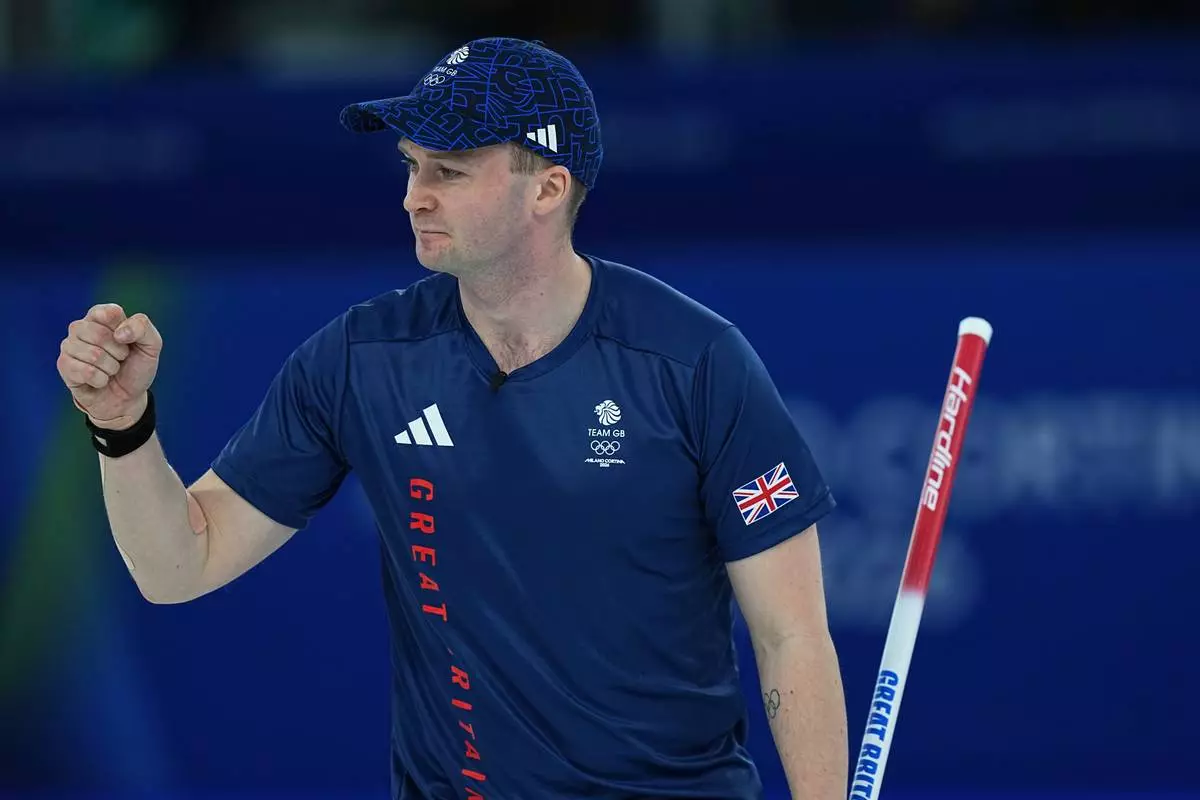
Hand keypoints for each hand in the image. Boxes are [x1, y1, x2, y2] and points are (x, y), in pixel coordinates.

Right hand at [57, 303, 162, 429]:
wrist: (127, 398)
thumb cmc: (136, 367)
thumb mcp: (151, 346)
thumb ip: (142, 328)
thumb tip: (119, 333)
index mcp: (100, 315)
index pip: (109, 312)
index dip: (125, 331)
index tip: (128, 341)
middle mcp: (80, 327)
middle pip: (99, 334)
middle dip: (118, 353)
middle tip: (120, 359)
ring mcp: (69, 346)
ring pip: (93, 355)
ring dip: (111, 368)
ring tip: (111, 370)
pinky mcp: (64, 365)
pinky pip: (85, 371)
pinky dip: (101, 380)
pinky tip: (100, 380)